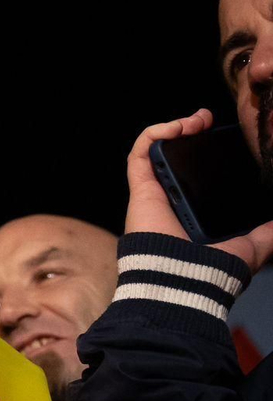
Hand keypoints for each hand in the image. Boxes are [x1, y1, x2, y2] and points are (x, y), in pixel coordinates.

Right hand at [125, 108, 272, 271]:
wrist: (188, 280)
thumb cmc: (215, 270)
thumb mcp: (253, 246)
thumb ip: (268, 232)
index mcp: (192, 212)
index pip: (194, 174)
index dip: (206, 152)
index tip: (225, 139)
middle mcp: (171, 200)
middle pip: (175, 157)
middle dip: (190, 132)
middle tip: (208, 121)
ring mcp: (154, 192)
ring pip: (155, 150)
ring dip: (174, 128)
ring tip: (198, 120)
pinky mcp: (141, 187)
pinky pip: (140, 152)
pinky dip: (156, 133)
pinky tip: (180, 126)